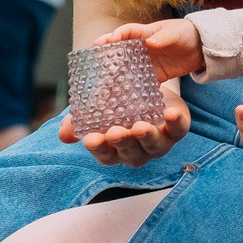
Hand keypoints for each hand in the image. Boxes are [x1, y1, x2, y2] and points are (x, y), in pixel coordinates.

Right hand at [60, 78, 190, 164]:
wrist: (147, 86)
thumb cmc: (118, 103)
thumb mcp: (96, 107)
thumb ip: (79, 121)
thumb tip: (64, 134)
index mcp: (116, 148)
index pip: (105, 155)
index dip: (99, 149)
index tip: (90, 139)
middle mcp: (138, 150)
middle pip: (131, 154)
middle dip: (123, 144)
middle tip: (115, 132)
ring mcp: (159, 142)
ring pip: (154, 146)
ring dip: (146, 137)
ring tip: (139, 127)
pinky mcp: (177, 128)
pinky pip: (179, 130)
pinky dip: (176, 123)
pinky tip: (171, 114)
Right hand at [96, 18, 204, 80]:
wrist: (200, 48)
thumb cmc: (185, 34)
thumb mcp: (175, 33)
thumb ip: (163, 37)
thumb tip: (150, 41)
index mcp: (144, 33)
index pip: (125, 32)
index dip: (113, 36)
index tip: (103, 42)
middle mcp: (141, 48)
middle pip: (120, 52)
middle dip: (106, 59)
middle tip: (93, 67)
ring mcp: (145, 63)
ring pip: (126, 69)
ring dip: (115, 77)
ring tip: (102, 87)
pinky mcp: (153, 76)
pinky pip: (140, 83)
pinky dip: (132, 90)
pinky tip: (123, 99)